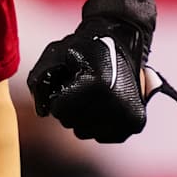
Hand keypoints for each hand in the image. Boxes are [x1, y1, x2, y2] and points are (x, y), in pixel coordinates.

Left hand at [27, 18, 176, 143]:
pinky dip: (99, 123)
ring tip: (92, 94)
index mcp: (99, 86)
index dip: (59, 96)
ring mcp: (128, 117)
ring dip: (83, 117)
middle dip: (70, 108)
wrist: (123, 41)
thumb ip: (40, 79)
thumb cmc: (86, 47)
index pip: (60, 111)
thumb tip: (40, 111)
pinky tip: (104, 104)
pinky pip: (102, 136)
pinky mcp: (136, 124)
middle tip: (82, 87)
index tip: (69, 82)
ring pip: (86, 132)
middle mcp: (117, 105)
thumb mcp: (57, 54)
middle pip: (72, 124)